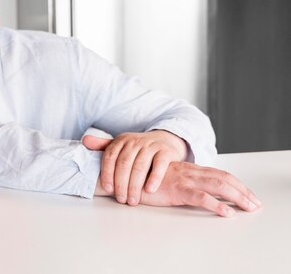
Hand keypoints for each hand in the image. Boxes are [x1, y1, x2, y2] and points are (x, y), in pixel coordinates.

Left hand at [83, 130, 187, 205]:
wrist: (165, 140)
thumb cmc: (138, 148)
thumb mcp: (121, 145)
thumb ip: (102, 145)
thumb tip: (84, 141)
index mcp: (121, 141)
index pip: (110, 156)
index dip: (107, 173)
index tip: (108, 189)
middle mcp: (135, 141)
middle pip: (124, 163)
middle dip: (121, 184)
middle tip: (121, 200)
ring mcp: (151, 145)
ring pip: (140, 166)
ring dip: (135, 185)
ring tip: (132, 200)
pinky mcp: (165, 151)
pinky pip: (159, 165)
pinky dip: (154, 178)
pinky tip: (149, 190)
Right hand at [137, 161, 261, 216]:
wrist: (125, 175)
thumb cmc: (143, 180)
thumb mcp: (167, 178)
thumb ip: (182, 180)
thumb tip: (197, 190)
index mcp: (189, 169)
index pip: (219, 174)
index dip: (237, 184)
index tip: (249, 194)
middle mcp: (189, 172)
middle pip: (224, 178)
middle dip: (243, 191)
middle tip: (256, 204)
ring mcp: (184, 179)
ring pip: (218, 186)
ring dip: (237, 197)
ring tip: (249, 208)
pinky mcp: (176, 190)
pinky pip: (201, 197)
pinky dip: (217, 205)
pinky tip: (226, 213)